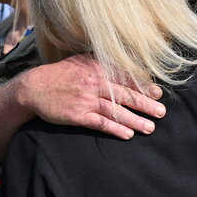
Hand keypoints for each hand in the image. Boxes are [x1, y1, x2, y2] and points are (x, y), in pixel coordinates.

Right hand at [22, 54, 165, 139]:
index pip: (125, 77)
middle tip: (161, 112)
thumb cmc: (62, 74)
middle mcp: (94, 83)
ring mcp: (86, 100)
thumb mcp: (82, 61)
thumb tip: (126, 62)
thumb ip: (103, 62)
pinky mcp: (77, 115)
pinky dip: (116, 129)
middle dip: (145, 104)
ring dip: (135, 120)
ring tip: (150, 127)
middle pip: (125, 95)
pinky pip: (101, 123)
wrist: (34, 87)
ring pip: (116, 111)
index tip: (157, 93)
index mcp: (98, 68)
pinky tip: (128, 134)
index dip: (143, 86)